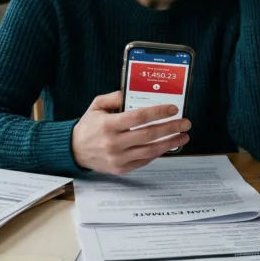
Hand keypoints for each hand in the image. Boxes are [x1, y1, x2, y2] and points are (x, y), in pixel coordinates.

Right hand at [71, 90, 190, 174]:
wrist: (74, 150)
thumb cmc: (88, 126)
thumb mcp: (96, 106)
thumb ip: (114, 97)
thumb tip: (132, 92)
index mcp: (108, 125)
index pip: (138, 117)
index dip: (158, 113)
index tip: (172, 109)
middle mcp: (113, 143)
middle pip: (148, 135)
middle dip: (170, 128)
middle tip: (185, 123)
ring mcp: (118, 158)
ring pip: (150, 151)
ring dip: (169, 143)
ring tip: (183, 136)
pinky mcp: (121, 169)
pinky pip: (144, 161)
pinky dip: (157, 153)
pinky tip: (167, 145)